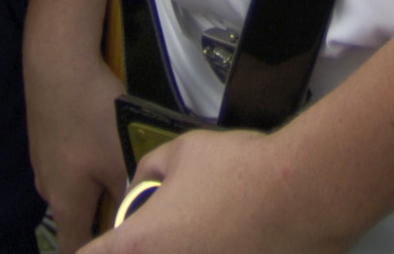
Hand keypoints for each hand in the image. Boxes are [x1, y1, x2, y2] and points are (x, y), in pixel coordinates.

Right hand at [24, 25, 128, 247]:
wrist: (58, 62)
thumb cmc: (91, 115)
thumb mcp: (120, 158)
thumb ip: (129, 195)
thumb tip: (139, 215)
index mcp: (66, 203)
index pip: (75, 248)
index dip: (98, 252)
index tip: (119, 245)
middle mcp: (48, 189)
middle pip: (77, 219)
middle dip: (104, 218)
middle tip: (135, 206)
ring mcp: (44, 162)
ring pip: (75, 189)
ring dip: (98, 188)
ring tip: (125, 171)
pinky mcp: (46, 139)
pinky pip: (69, 165)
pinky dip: (87, 164)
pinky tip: (104, 142)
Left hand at [98, 127, 353, 253]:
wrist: (301, 195)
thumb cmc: (238, 169)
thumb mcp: (183, 150)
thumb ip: (150, 171)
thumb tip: (143, 188)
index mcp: (136, 246)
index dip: (92, 249)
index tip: (107, 244)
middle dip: (139, 250)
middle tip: (168, 236)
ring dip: (182, 251)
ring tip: (205, 236)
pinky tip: (230, 243)